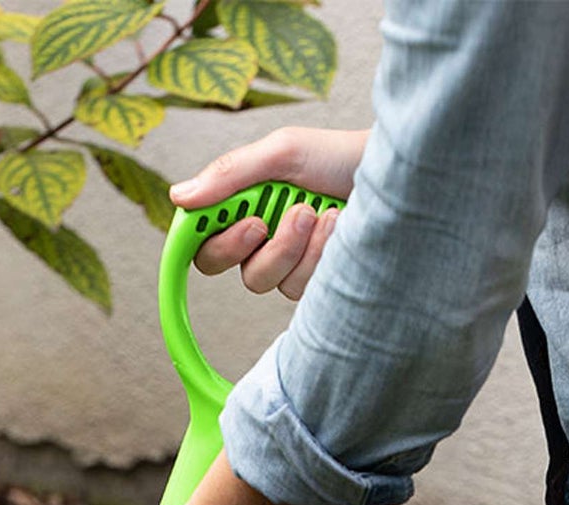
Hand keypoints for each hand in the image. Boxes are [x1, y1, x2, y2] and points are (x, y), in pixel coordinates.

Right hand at [171, 126, 368, 300]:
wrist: (389, 176)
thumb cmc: (336, 157)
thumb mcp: (282, 152)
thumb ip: (231, 174)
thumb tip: (179, 196)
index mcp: (238, 202)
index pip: (197, 233)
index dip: (196, 237)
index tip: (223, 226)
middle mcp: (253, 235)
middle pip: (219, 264)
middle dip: (246, 243)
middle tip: (272, 219)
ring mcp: (282, 262)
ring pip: (261, 280)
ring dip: (292, 246)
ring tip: (320, 212)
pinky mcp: (308, 282)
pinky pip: (295, 288)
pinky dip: (316, 257)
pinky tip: (337, 228)